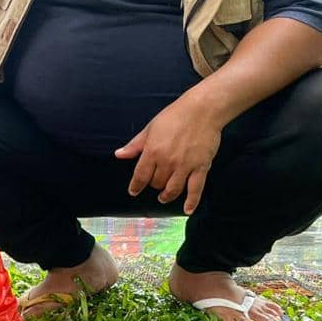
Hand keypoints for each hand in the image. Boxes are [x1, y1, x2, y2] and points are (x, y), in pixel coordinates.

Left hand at [115, 97, 222, 214]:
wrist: (202, 110)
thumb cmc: (174, 116)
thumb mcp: (150, 128)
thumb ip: (135, 145)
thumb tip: (119, 155)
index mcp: (152, 151)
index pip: (140, 176)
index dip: (135, 186)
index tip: (133, 191)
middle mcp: (167, 161)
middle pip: (157, 183)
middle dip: (154, 185)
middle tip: (155, 183)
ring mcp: (185, 166)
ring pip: (173, 189)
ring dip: (167, 196)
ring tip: (164, 197)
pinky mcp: (201, 167)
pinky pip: (196, 189)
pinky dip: (191, 202)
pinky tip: (187, 210)